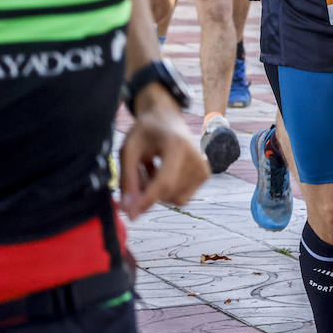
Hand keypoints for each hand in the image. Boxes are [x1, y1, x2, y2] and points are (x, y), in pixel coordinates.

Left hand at [119, 87, 208, 218]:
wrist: (167, 118)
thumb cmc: (145, 132)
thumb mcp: (129, 150)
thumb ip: (127, 179)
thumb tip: (128, 210)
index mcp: (177, 145)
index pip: (164, 181)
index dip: (146, 200)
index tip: (130, 213)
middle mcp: (196, 157)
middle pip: (167, 193)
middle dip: (147, 193)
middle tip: (137, 174)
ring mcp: (203, 167)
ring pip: (174, 199)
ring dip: (157, 192)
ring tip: (149, 169)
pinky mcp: (205, 175)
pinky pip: (181, 197)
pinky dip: (167, 191)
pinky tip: (161, 173)